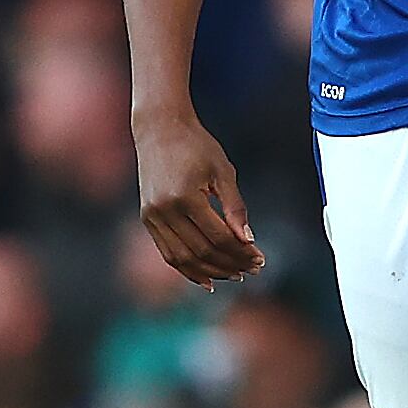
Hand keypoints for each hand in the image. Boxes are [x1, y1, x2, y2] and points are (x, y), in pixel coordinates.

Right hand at [133, 107, 264, 289]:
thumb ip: (235, 206)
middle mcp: (163, 211)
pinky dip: (186, 267)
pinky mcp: (147, 219)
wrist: (160, 129)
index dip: (240, 251)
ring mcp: (151, 217)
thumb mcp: (223, 171)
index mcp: (184, 197)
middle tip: (253, 269)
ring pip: (181, 258)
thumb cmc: (197, 146)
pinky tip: (206, 277)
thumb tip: (248, 239)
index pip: (217, 237)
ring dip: (209, 271)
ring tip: (234, 275)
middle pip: (200, 251)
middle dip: (229, 263)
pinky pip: (167, 252)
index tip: (260, 258)